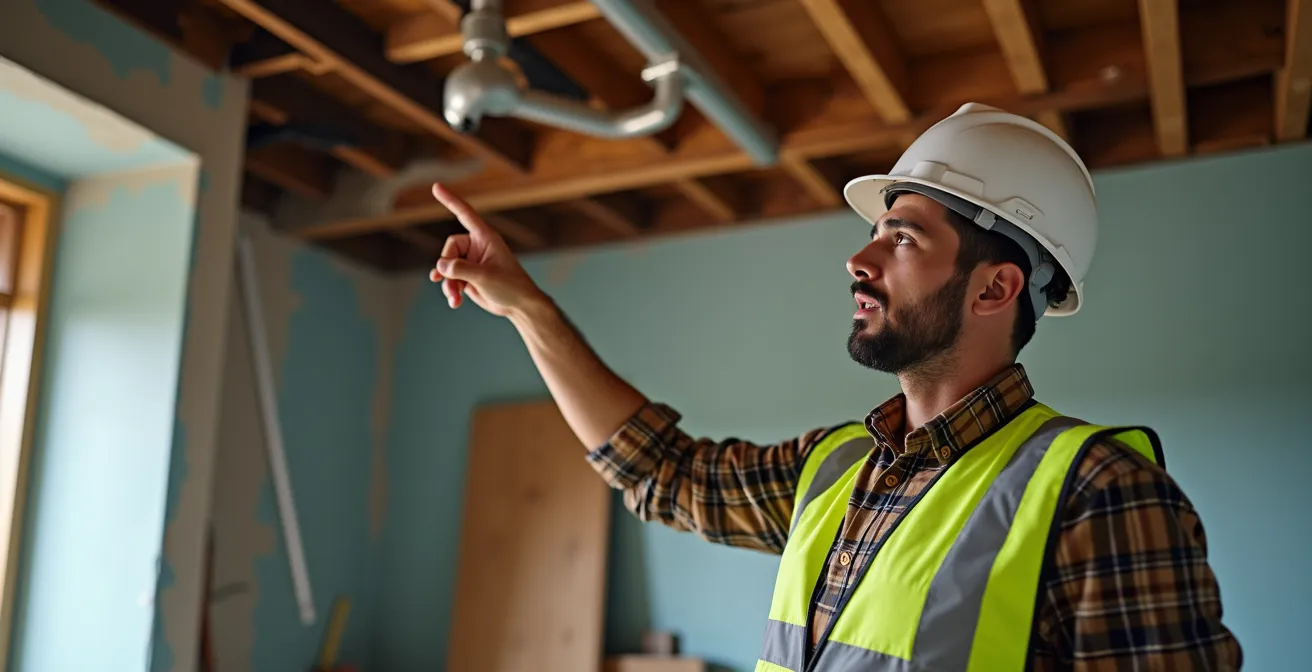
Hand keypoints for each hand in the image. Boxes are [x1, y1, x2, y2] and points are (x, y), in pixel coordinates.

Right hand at [427, 183, 545, 316]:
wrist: (519, 306)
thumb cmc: (510, 287)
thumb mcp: (484, 277)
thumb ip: (460, 269)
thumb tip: (439, 266)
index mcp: (485, 237)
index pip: (465, 214)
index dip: (450, 200)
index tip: (436, 187)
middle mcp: (477, 246)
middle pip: (450, 248)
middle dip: (448, 268)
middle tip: (452, 284)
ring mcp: (472, 261)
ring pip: (448, 266)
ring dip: (449, 282)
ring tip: (454, 298)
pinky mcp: (468, 276)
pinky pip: (451, 278)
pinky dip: (451, 289)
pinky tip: (454, 301)